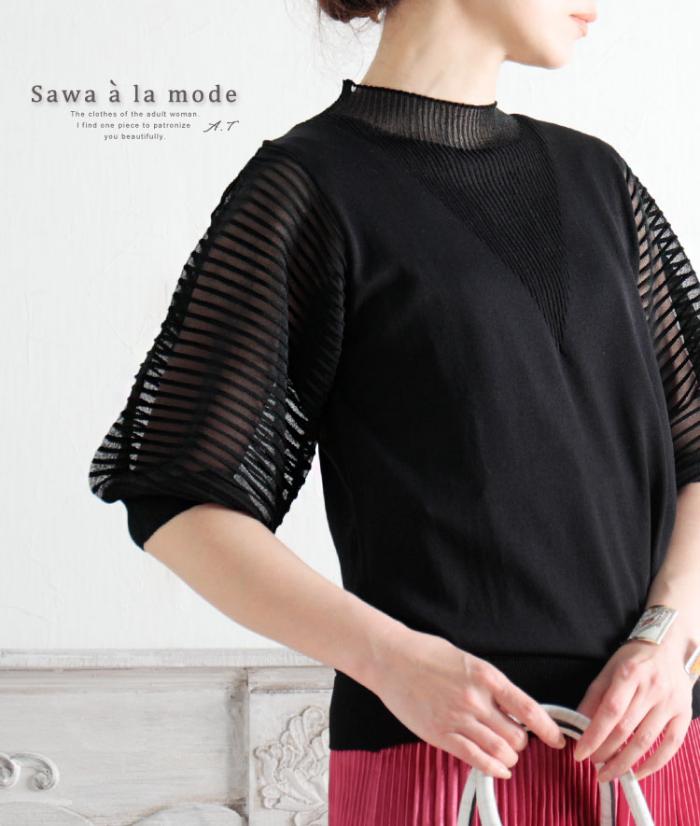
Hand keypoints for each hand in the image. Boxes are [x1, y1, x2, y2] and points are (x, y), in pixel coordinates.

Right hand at [368, 628, 566, 778]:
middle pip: (516, 736)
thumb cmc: (427, 654)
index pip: (528, 709)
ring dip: (508, 757)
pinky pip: (475, 759)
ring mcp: (457, 718)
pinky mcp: (440, 734)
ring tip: (504, 752)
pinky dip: (493, 768)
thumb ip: (490, 685)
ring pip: (499, 751)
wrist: (391, 659)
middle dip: (521, 742)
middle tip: (515, 738)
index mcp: (485, 676)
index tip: (557, 739)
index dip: (548, 729)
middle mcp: (475, 699)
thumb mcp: (467, 661)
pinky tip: (498, 768)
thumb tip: (513, 708)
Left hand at [574, 635, 693, 782]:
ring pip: (646, 741)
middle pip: (626, 728)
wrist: (669, 648)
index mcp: (629, 674)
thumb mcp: (608, 670)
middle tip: (592, 764)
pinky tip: (637, 773)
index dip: (594, 735)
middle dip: (606, 751)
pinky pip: (670, 746)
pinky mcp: (684, 714)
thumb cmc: (633, 660)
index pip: (610, 711)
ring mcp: (670, 703)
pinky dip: (653, 764)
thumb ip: (594, 696)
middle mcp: (652, 689)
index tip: (580, 753)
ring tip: (608, 772)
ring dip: (625, 762)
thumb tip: (578, 723)